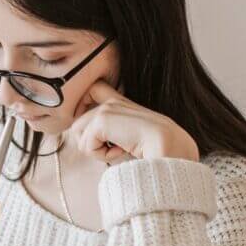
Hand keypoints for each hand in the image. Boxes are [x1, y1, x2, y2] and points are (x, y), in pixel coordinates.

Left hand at [66, 78, 199, 165]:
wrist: (169, 147)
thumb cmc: (155, 149)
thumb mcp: (130, 138)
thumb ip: (112, 134)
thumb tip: (86, 145)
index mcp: (121, 103)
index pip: (94, 90)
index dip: (83, 106)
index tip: (94, 129)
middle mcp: (112, 101)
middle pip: (76, 124)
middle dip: (90, 143)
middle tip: (115, 148)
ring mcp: (106, 109)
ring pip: (78, 136)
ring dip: (97, 151)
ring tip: (119, 149)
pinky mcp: (102, 120)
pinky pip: (86, 146)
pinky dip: (102, 156)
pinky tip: (121, 151)